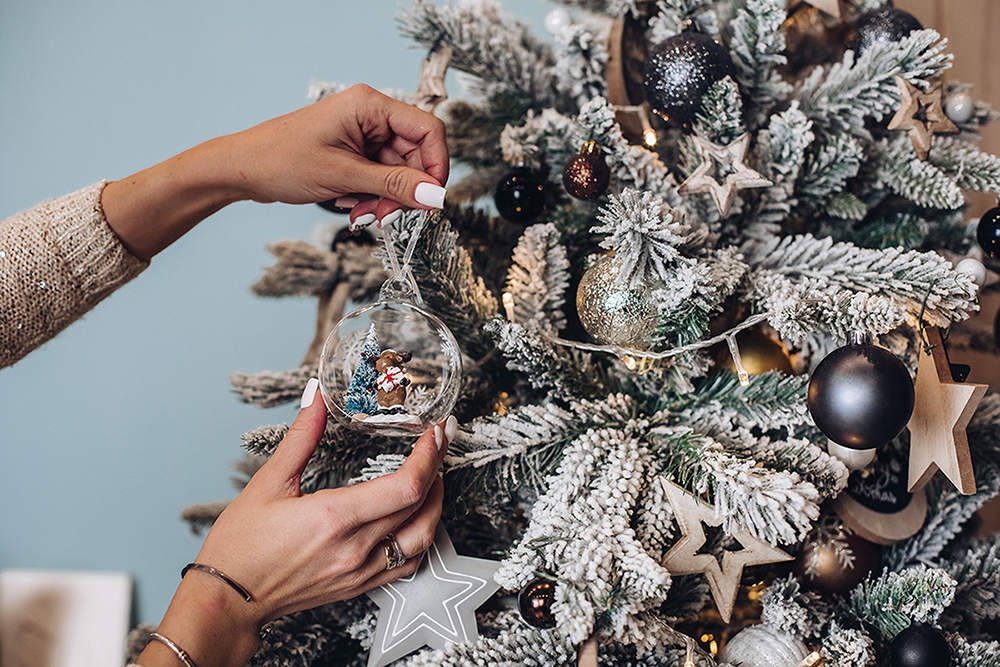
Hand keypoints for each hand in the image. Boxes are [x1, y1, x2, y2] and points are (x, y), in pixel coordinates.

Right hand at [142, 380, 454, 666]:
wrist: (228, 600)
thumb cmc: (241, 546)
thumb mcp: (268, 482)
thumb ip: (301, 437)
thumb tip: (318, 397)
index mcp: (335, 518)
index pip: (406, 485)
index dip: (428, 456)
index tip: (434, 433)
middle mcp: (355, 548)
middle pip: (421, 506)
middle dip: (437, 468)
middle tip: (439, 442)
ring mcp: (360, 571)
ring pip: (422, 537)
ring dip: (436, 504)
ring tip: (433, 476)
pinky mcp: (359, 586)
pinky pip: (407, 564)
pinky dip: (421, 536)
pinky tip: (416, 518)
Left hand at [226, 83, 448, 227]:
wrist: (241, 170)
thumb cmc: (281, 161)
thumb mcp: (344, 176)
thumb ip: (395, 185)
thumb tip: (435, 196)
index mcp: (369, 105)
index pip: (428, 130)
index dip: (436, 166)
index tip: (431, 200)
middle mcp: (370, 115)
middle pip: (415, 155)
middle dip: (405, 190)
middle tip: (385, 215)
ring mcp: (362, 133)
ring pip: (399, 171)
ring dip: (386, 198)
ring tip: (361, 212)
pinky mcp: (354, 151)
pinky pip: (381, 176)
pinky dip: (373, 196)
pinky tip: (352, 205)